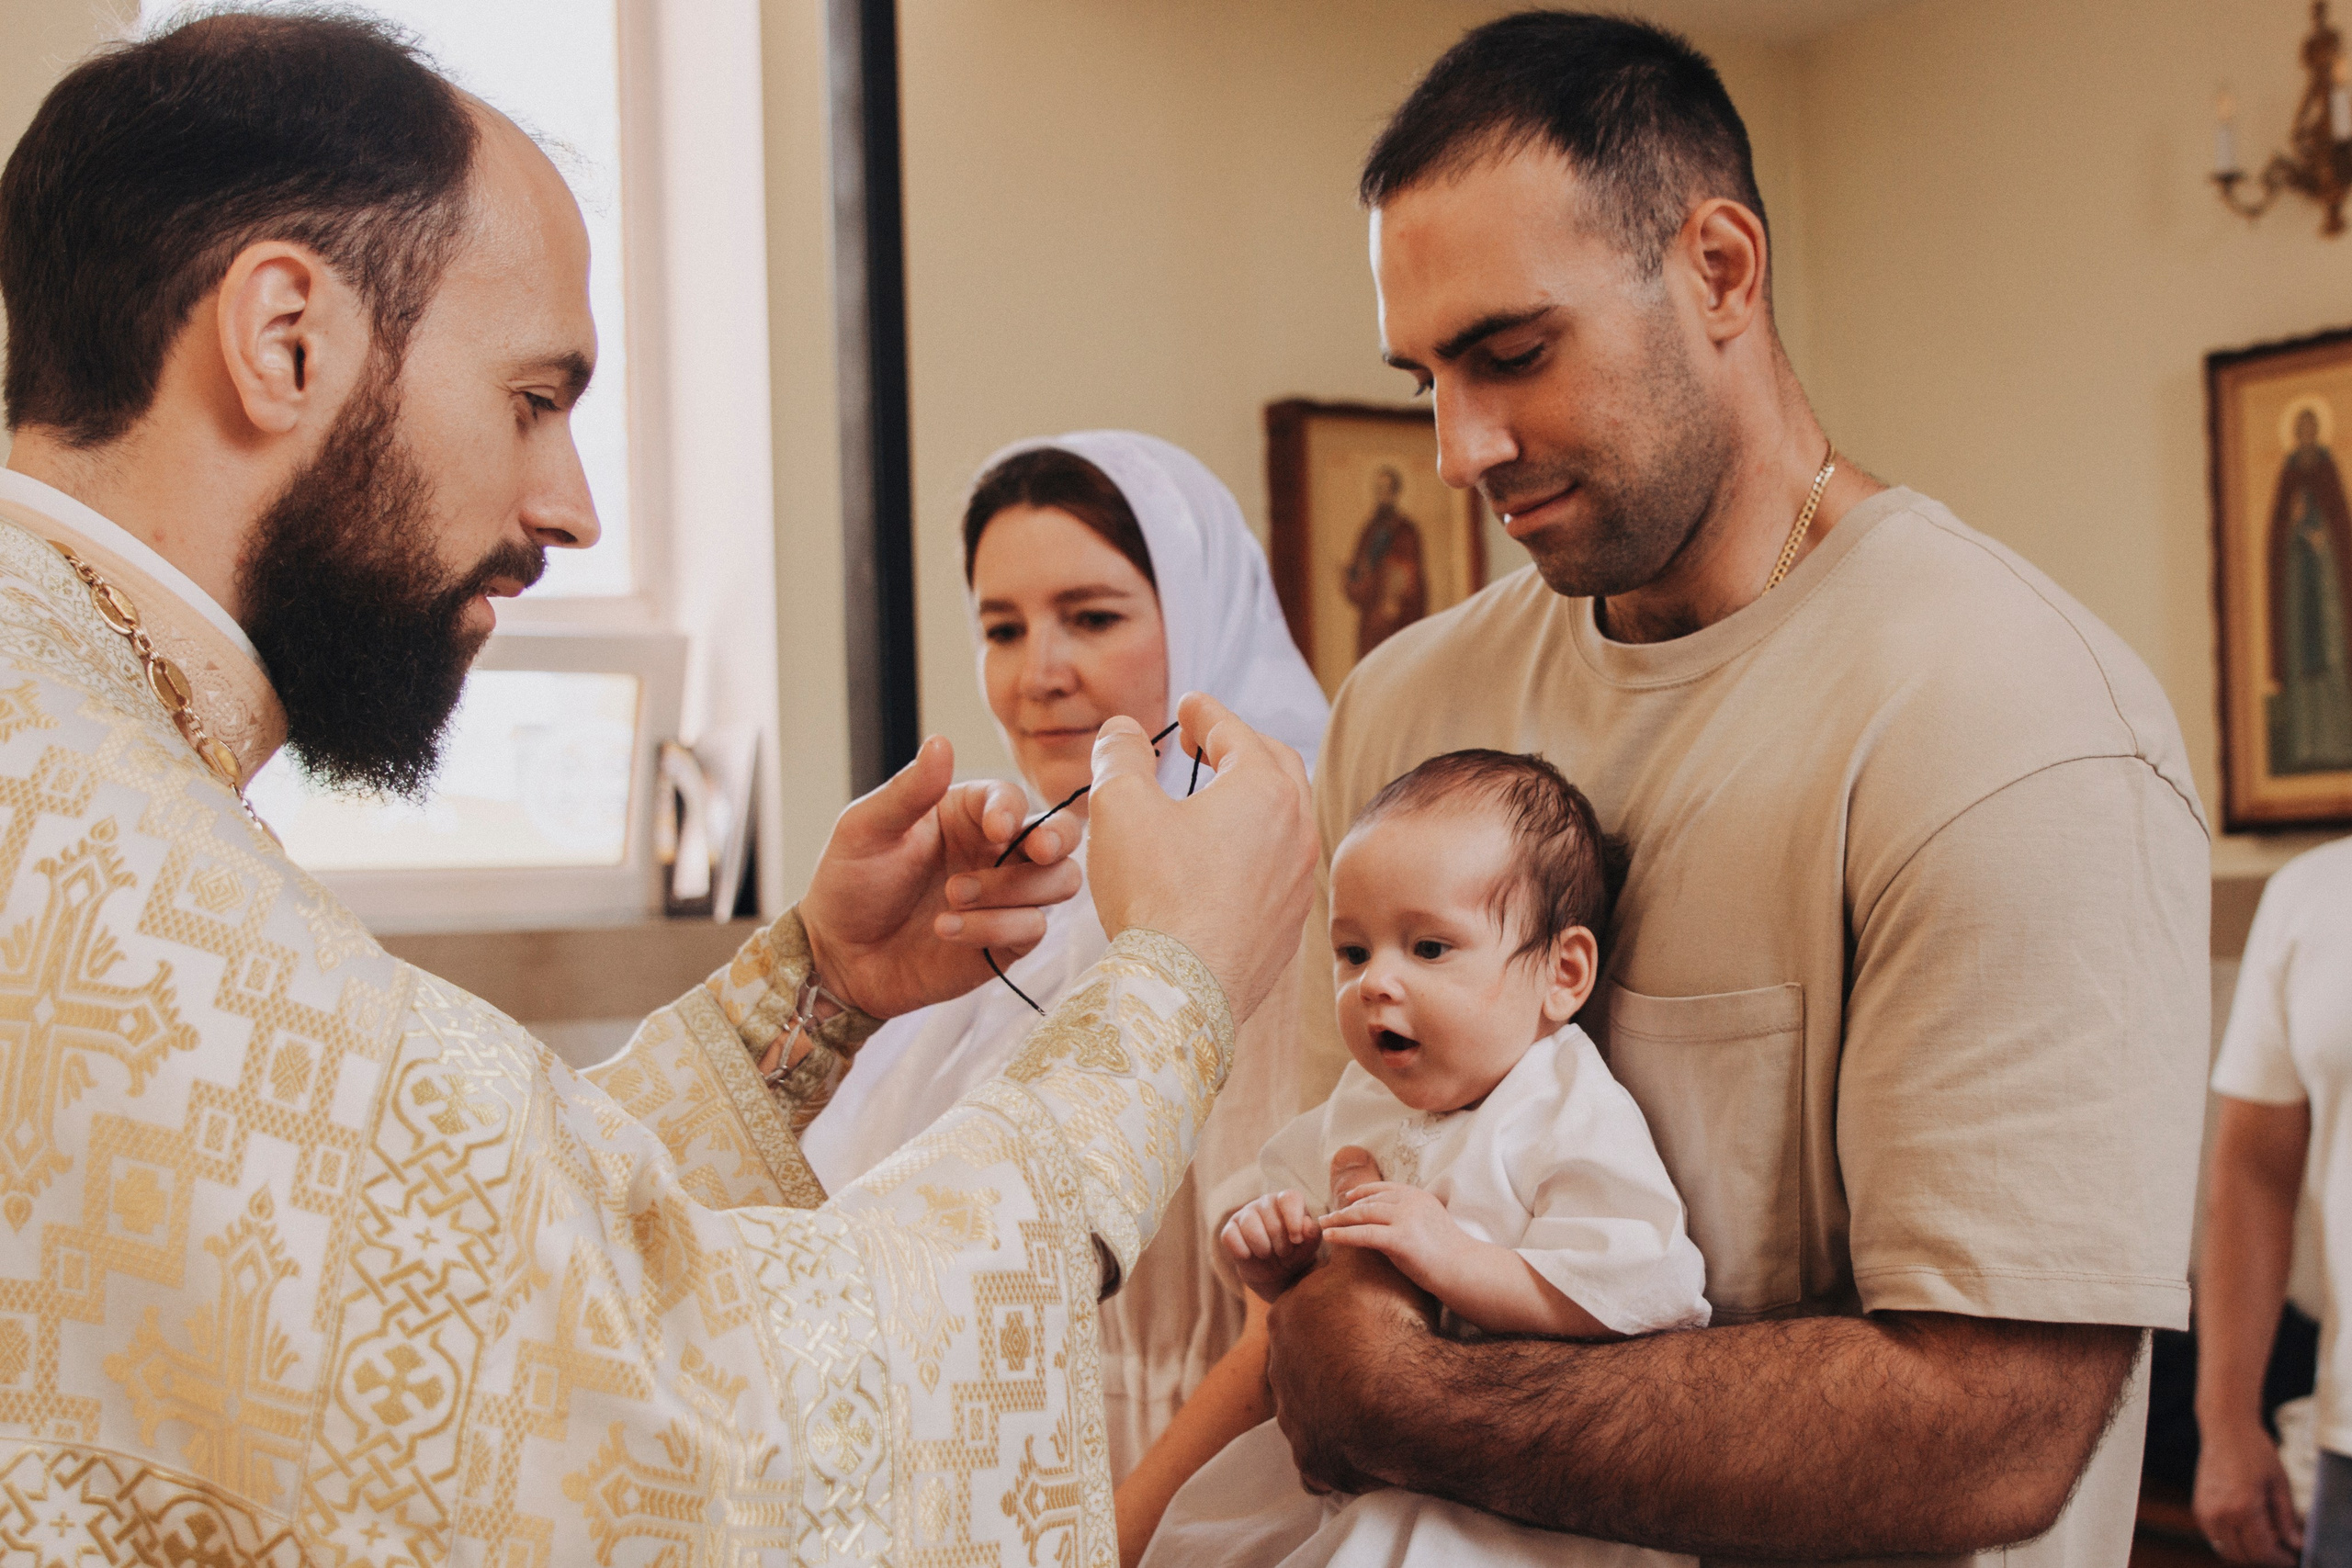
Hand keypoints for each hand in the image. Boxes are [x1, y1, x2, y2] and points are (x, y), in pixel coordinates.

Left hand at [800, 735, 1080, 1018]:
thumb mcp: (866, 829)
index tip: (995, 827)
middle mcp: (997, 851)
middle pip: (1062, 834)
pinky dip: (994, 928)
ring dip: (1016, 889)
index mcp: (967, 813)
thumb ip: (909, 790)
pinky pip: (1032, 929)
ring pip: (1059, 882)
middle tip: (1037, 851)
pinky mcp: (1006, 941)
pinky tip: (947, 929)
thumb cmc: (849, 882)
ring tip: (952, 897)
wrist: (839, 956)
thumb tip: (940, 741)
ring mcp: (1006, 897)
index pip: (1013, 798)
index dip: (1012, 810)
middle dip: (1057, 839)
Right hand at [1085, 692, 1315, 1021]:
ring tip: (1217, 799)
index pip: (1233, 730)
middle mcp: (1296, 829)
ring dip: (1254, 797)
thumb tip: (1122, 730)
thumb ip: (1120, 755)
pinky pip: (1281, 867)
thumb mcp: (1119, 806)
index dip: (1204, 712)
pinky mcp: (1291, 924)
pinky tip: (1227, 861)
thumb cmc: (1152, 893)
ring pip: (1286, 819)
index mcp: (1264, 788)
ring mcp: (1300, 880)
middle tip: (1205, 743)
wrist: (1182, 991)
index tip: (1187, 705)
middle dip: (1240, 745)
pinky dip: (1258, 847)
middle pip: (1275, 766)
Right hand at [1221, 1190, 1322, 1302]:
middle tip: (1283, 1253)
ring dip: (1262, 1248)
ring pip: (1250, 1226)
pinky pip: (1230, 1236)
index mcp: (1288, 1201)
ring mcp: (1245, 1213)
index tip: (1296, 1240)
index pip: (1289, 1198)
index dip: (1293, 1220)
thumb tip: (1306, 1225)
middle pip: (1272, 1220)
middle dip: (1280, 1244)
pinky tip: (1249, 1255)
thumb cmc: (1295, 1253)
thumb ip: (1312, 1235)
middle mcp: (1265, 1202)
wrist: (1275, 1273)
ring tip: (1267, 1254)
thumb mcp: (1308, 1247)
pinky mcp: (1230, 1229)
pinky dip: (1242, 1250)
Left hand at [1266, 1244, 1439, 1494]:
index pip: (1309, 1313)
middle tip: (1376, 1361)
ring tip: (1376, 1401)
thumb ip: (1352, 1230)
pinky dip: (1338, 1451)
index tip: (1371, 1322)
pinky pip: (1320, 1457)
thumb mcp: (1369, 1259)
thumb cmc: (1389, 1321)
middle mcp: (1279, 1365)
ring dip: (1336, 1405)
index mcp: (1287, 1318)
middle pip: (1305, 1359)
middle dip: (1334, 1360)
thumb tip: (1341, 1175)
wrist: (1405, 1395)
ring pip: (1311, 1406)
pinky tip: (1364, 1442)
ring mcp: (1292, 1414)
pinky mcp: (1311, 1456)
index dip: (1343, 1315)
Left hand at [1320, 1180, 1466, 1297]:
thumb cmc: (1450, 1255)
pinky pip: (1364, 1234)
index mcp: (1419, 1196)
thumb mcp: (1428, 1225)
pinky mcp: (1401, 1239)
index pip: (1385, 1188)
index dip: (1363, 1191)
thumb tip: (1383, 1223)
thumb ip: (1409, 1218)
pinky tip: (1329, 1237)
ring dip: (1339, 1219)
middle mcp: (1411, 1202)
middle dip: (1346, 1209)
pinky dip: (1343, 1235)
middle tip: (1328, 1216)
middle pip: (1370, 1201)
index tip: (1348, 1196)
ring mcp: (1406, 1219)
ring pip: (1364, 1214)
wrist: (1467, 1270)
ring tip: (1323, 1225)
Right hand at [2195, 1419, 2303, 1565]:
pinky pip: (2214, 1536)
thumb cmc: (2254, 1450)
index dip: (2279, 1559)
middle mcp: (2220, 1512)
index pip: (2261, 1550)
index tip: (2291, 1559)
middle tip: (2279, 1552)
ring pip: (2225, 1549)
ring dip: (2245, 1551)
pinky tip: (2245, 1528)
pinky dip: (2230, 1540)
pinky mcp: (2198, 1506)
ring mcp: (2206, 1510)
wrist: (2225, 1428)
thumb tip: (2295, 1544)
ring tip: (2263, 1540)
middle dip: (2263, 1558)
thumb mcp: (2280, 1483)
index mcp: (2243, 1507)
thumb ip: (2286, 1518)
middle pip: (2242, 1555)